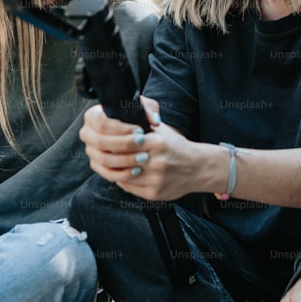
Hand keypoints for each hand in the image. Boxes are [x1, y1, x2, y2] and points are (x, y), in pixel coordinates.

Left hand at [79, 97, 212, 200]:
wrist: (197, 167)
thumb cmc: (176, 146)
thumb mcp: (162, 129)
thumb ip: (143, 118)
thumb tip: (122, 108)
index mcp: (157, 143)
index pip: (126, 142)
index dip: (114, 142)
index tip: (107, 140)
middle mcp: (157, 162)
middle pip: (122, 160)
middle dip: (111, 156)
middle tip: (103, 152)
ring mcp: (156, 179)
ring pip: (123, 176)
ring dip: (115, 169)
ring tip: (111, 163)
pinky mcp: (154, 193)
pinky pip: (130, 188)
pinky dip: (123, 181)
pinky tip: (124, 174)